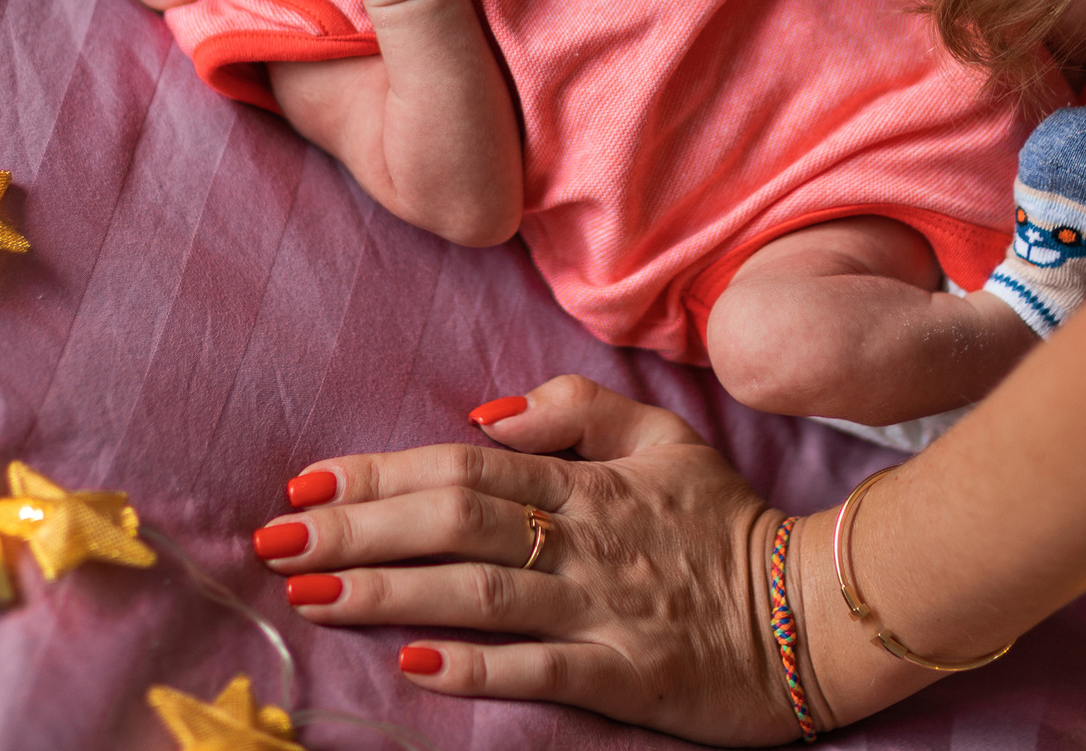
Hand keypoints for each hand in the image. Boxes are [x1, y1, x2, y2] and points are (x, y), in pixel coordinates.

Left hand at [253, 376, 806, 746]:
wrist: (812, 614)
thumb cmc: (725, 526)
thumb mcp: (663, 438)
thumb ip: (577, 409)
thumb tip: (483, 414)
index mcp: (588, 481)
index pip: (464, 464)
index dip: (378, 473)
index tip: (304, 484)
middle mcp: (586, 540)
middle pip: (454, 522)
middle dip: (355, 531)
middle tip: (274, 541)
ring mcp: (603, 609)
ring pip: (478, 592)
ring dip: (386, 592)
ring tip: (309, 595)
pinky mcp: (626, 677)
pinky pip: (539, 667)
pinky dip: (475, 664)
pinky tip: (412, 661)